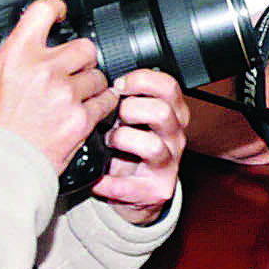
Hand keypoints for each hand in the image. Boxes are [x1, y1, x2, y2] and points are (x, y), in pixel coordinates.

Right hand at [0, 0, 114, 177]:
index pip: (43, 11)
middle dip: (79, 58)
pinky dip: (101, 105)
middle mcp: (45, 70)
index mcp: (16, 56)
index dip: (54, 7)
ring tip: (74, 97)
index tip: (58, 12)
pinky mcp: (81, 119)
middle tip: (68, 71)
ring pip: (98, 75)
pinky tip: (87, 111)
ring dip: (90, 83)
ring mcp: (66, 94)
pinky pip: (106, 102)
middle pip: (84, 46)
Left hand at [87, 69, 187, 223]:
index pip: (169, 86)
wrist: (137, 192)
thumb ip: (123, 98)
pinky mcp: (156, 190)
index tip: (118, 83)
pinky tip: (97, 176)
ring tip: (107, 143)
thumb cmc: (128, 148)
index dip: (141, 80)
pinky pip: (128, 185)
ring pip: (152, 146)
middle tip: (111, 116)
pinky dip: (106, 181)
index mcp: (172, 114)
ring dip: (122, 141)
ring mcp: (168, 164)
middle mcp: (174, 137)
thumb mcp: (132, 118)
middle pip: (162, 112)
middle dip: (129, 110)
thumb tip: (94, 76)